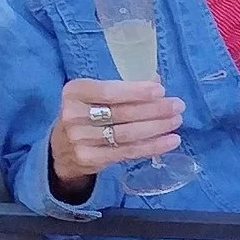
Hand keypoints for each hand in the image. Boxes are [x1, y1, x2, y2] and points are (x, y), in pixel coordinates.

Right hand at [50, 77, 183, 187]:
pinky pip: (127, 152)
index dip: (136, 92)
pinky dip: (153, 146)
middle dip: (155, 109)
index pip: (108, 91)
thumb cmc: (87, 112)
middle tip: (178, 106)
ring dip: (157, 127)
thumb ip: (123, 87)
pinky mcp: (89, 159)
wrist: (62, 147)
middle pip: (121, 113)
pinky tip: (171, 141)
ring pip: (126, 134)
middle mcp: (73, 116)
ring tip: (177, 121)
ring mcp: (79, 140)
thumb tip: (156, 80)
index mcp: (74, 92)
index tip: (161, 91)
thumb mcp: (94, 95)